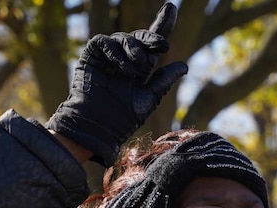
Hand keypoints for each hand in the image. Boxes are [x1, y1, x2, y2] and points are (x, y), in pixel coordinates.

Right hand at [46, 2, 187, 166]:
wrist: (97, 127)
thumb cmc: (122, 119)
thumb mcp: (149, 98)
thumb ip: (164, 80)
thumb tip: (184, 65)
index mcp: (140, 69)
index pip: (152, 43)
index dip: (162, 24)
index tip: (171, 7)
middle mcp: (125, 60)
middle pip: (140, 37)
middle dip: (152, 38)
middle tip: (162, 46)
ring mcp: (108, 57)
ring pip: (124, 38)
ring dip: (134, 49)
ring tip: (137, 67)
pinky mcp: (92, 56)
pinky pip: (105, 41)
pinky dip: (115, 51)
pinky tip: (122, 67)